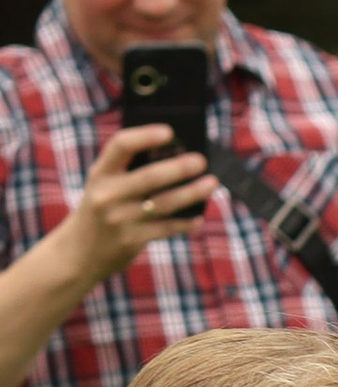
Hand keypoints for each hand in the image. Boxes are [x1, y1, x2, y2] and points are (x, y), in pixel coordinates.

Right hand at [64, 124, 214, 282]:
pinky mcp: (130, 241)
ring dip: (191, 193)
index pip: (120, 145)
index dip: (145, 135)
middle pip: (149, 176)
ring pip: (163, 204)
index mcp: (99, 173)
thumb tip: (175, 159)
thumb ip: (127, 172)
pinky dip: (185, 223)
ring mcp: (119, 219)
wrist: (76, 254)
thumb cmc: (99, 212)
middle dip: (179, 167)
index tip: (169, 131)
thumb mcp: (102, 187)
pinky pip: (165, 229)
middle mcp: (107, 194)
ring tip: (211, 183)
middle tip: (201, 160)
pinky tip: (199, 217)